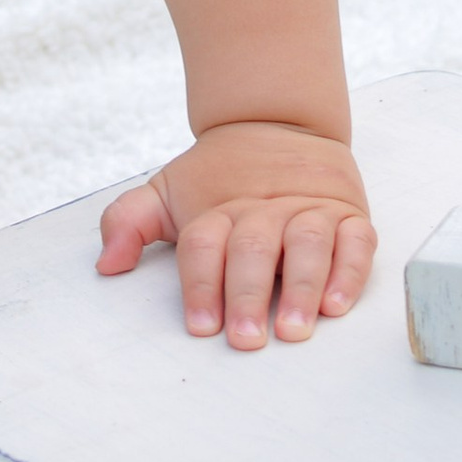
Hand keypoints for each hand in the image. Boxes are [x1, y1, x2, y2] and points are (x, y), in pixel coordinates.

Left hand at [96, 121, 375, 348]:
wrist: (279, 122)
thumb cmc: (220, 179)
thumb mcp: (169, 193)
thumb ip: (130, 222)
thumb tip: (104, 264)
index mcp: (219, 209)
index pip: (204, 244)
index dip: (200, 284)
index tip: (200, 326)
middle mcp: (265, 210)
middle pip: (253, 248)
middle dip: (247, 295)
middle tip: (243, 339)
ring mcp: (309, 211)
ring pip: (307, 244)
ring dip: (301, 288)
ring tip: (293, 328)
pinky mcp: (349, 215)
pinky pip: (356, 242)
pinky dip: (349, 271)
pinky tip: (336, 304)